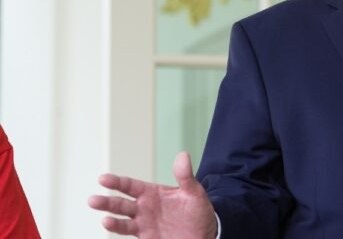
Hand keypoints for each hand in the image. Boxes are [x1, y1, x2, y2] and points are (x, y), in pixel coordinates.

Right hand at [88, 152, 217, 238]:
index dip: (116, 182)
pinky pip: (131, 236)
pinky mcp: (147, 238)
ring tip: (105, 220)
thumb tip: (183, 155)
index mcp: (151, 193)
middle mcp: (143, 208)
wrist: (205, 232)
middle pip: (120, 205)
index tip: (102, 179)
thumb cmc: (197, 210)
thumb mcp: (194, 192)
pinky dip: (121, 232)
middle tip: (92, 200)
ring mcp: (143, 225)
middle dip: (107, 203)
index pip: (130, 186)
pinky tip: (114, 228)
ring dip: (112, 222)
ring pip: (122, 223)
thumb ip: (185, 176)